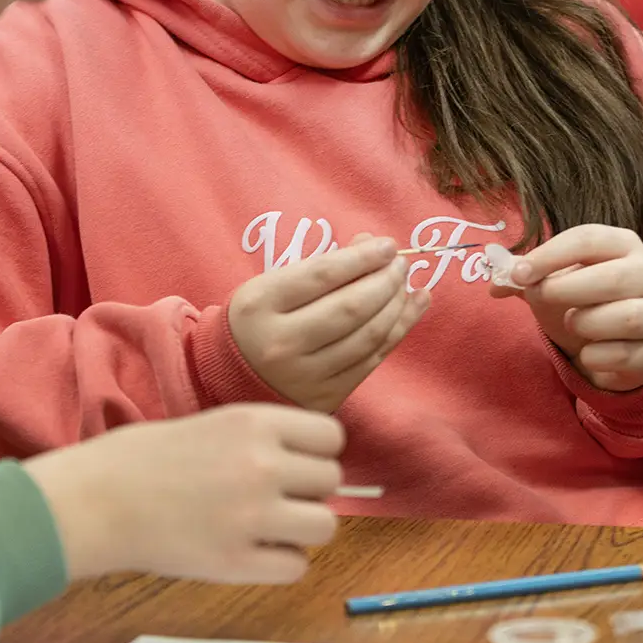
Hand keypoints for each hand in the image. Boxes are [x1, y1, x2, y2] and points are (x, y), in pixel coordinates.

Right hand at [23, 404, 345, 583]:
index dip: (315, 453)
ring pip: (325, 526)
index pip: (331, 437)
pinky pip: (296, 567)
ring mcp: (251, 516)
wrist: (93, 500)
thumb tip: (313, 463)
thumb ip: (262, 439)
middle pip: (331, 481)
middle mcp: (261, 465)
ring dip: (301, 529)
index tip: (294, 464)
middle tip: (272, 497)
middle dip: (307, 491)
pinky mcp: (235, 562)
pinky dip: (280, 563)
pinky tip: (250, 552)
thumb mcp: (211, 423)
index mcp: (253, 422)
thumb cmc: (141, 459)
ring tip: (265, 526)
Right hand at [228, 235, 428, 412]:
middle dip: (386, 281)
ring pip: (367, 336)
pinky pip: (371, 361)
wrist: (229, 378)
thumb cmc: (257, 321)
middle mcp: (280, 343)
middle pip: (350, 307)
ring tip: (406, 285)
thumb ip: (319, 266)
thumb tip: (371, 245)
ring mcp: (304, 376)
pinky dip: (398, 331)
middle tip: (401, 265)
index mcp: (259, 305)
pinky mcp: (324, 398)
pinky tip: (412, 308)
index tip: (387, 245)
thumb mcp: (271, 285)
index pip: (322, 274)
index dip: (362, 258)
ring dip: (397, 306)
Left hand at [492, 225, 642, 391]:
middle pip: (612, 278)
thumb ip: (525, 277)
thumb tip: (496, 283)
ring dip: (584, 323)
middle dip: (565, 289)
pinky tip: (587, 351)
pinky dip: (594, 356)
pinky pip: (621, 355)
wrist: (616, 346)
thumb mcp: (555, 281)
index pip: (588, 239)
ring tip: (572, 323)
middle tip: (539, 297)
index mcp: (622, 245)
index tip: (519, 274)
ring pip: (625, 317)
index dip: (549, 255)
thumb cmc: (583, 302)